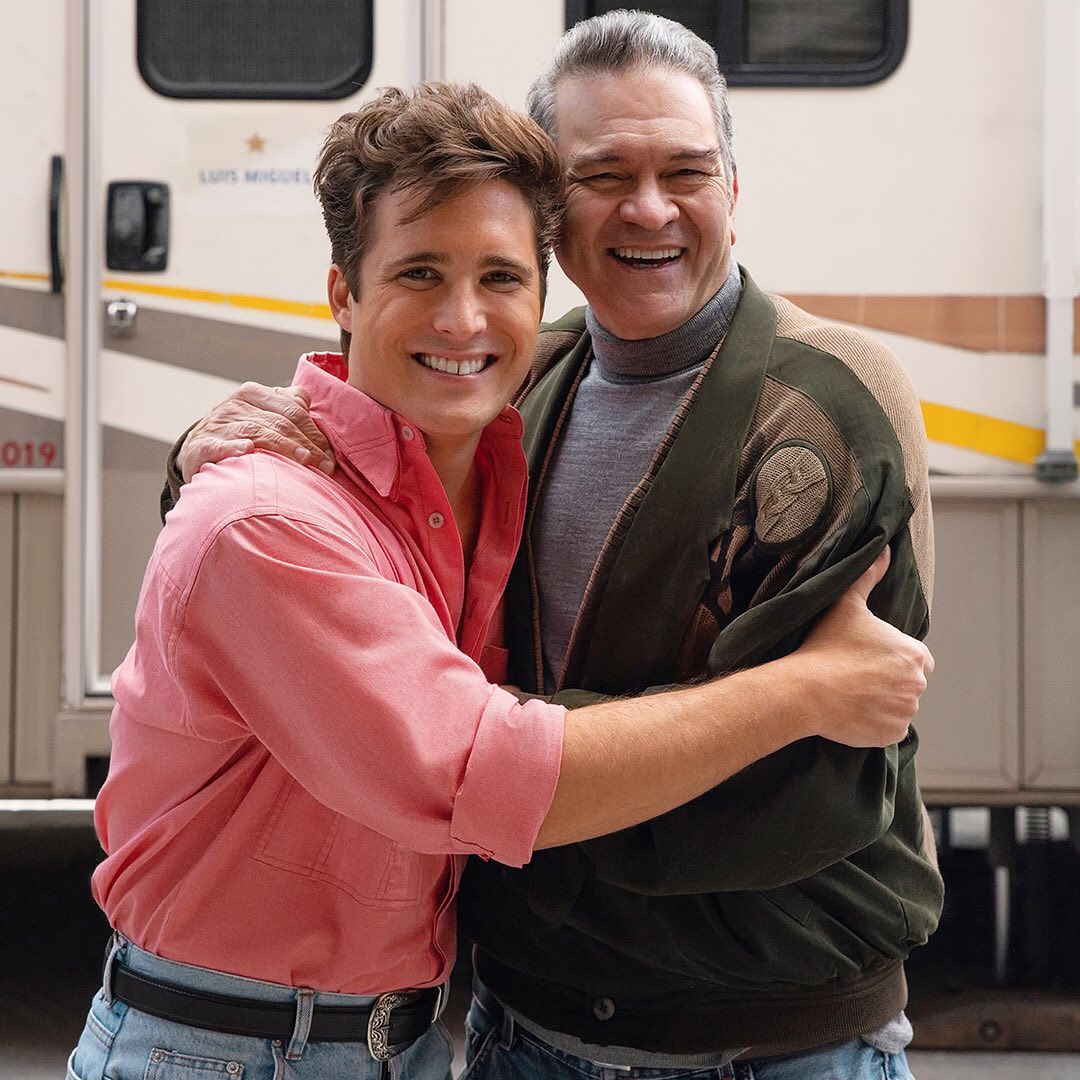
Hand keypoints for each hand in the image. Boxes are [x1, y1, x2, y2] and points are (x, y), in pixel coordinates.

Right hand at [177, 383, 334, 482]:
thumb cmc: (240, 432)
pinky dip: (232, 448)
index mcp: (253, 393)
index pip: (293, 411)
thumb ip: (286, 405)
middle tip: (325, 466)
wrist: (197, 449)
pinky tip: (247, 450)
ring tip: (304, 460)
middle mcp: (235, 405)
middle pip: (279, 423)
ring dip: (282, 446)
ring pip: (256, 432)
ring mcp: (217, 424)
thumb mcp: (262, 413)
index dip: (315, 433)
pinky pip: (218, 446)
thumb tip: (306, 400)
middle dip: (306, 445)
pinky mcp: (201, 445)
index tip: (331, 457)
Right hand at [798, 547, 933, 746]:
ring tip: (851, 694)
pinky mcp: (892, 734)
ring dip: (883, 702)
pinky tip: (853, 712)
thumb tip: (885, 549)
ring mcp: (905, 712)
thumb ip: (868, 576)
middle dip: (888, 680)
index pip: (915, 658)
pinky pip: (890, 729)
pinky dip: (876, 723)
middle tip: (855, 675)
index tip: (868, 658)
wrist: (807, 689)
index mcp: (913, 653)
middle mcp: (917, 684)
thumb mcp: (846, 604)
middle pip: (907, 683)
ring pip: (898, 706)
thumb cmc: (827, 645)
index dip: (892, 657)